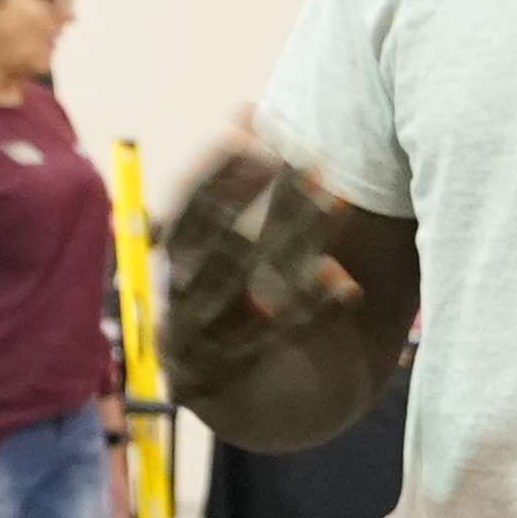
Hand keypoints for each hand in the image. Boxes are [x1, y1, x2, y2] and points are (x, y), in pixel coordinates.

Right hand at [156, 139, 394, 450]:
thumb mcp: (241, 251)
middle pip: (214, 246)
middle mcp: (173, 306)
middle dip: (262, 200)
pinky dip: (308, 312)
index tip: (254, 126)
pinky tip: (345, 281)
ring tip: (337, 202)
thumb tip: (248, 108)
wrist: (253, 409)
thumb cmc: (247, 308)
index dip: (218, 169)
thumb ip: (245, 192)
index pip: (184, 210)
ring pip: (242, 291)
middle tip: (310, 158)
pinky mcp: (222, 390)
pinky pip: (269, 344)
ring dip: (291, 243)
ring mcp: (192, 350)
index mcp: (171, 268)